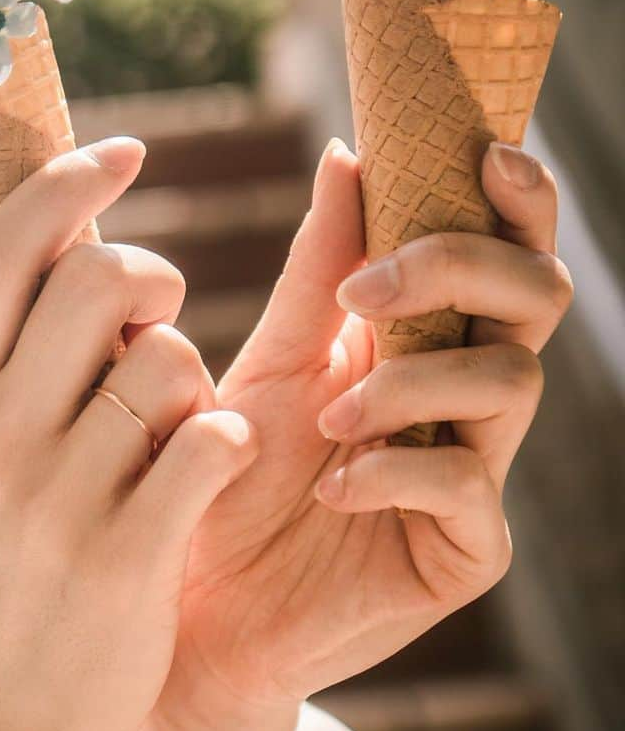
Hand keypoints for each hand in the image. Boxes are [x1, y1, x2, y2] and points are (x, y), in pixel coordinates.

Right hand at [0, 137, 258, 730]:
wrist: (2, 714)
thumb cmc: (5, 553)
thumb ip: (16, 351)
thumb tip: (85, 238)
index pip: (7, 247)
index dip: (70, 181)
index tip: (128, 149)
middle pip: (101, 278)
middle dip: (154, 277)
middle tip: (160, 311)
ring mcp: (55, 497)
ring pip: (170, 359)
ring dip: (191, 383)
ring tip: (166, 433)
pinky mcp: (124, 556)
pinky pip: (210, 441)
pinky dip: (224, 443)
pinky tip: (203, 471)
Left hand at [147, 139, 572, 730]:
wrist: (194, 577)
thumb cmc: (231, 460)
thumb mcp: (274, 351)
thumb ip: (321, 264)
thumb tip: (347, 153)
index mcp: (426, 332)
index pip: (503, 249)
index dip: (518, 197)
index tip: (487, 152)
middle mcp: (464, 390)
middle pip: (535, 294)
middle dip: (458, 268)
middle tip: (366, 290)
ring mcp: (475, 467)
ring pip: (510, 380)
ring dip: (413, 380)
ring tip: (329, 418)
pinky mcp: (465, 547)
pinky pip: (469, 490)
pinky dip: (398, 470)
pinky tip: (336, 483)